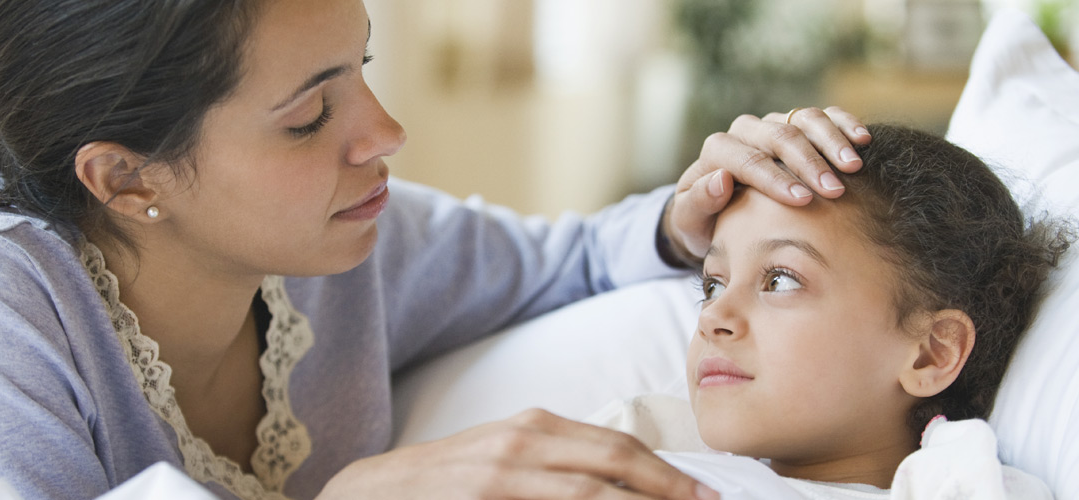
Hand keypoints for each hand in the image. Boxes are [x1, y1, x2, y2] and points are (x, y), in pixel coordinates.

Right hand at [317, 409, 719, 499]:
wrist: (375, 493)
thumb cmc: (450, 478)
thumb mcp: (507, 454)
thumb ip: (560, 460)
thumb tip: (624, 479)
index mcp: (534, 427)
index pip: (617, 446)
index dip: (666, 471)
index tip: (703, 493)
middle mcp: (522, 446)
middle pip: (612, 466)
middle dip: (666, 490)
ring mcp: (501, 479)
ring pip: (588, 497)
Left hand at [662, 106, 871, 264]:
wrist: (717, 210)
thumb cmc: (703, 221)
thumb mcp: (690, 220)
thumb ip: (698, 202)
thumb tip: (721, 179)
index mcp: (717, 151)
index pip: (748, 160)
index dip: (776, 179)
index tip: (803, 201)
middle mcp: (745, 131)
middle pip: (779, 137)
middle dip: (809, 163)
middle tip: (835, 190)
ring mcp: (773, 124)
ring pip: (803, 119)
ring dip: (831, 141)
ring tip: (853, 166)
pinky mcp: (796, 124)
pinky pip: (822, 115)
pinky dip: (843, 123)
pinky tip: (863, 140)